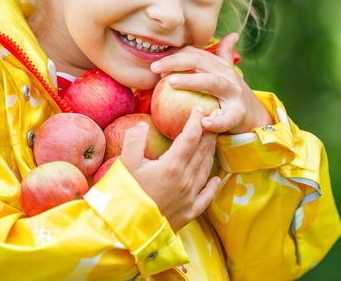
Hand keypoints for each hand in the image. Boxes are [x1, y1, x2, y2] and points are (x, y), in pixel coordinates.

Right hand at [120, 107, 219, 231]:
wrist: (127, 231)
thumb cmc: (125, 195)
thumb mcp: (125, 164)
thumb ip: (134, 140)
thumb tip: (144, 124)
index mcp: (172, 165)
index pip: (190, 137)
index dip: (196, 121)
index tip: (200, 109)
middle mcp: (186, 180)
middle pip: (202, 152)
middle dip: (208, 134)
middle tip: (213, 120)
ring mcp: (189, 197)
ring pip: (205, 170)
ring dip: (210, 153)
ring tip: (213, 142)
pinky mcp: (188, 213)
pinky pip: (206, 196)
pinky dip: (212, 185)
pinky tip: (216, 179)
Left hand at [150, 33, 271, 134]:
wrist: (255, 115)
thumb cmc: (232, 94)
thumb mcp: (227, 73)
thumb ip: (224, 54)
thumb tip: (232, 35)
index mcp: (220, 67)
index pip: (195, 54)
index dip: (175, 55)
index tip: (156, 64)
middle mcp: (227, 76)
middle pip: (200, 62)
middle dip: (176, 62)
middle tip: (154, 68)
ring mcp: (234, 93)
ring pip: (212, 83)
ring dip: (191, 81)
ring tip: (171, 83)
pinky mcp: (239, 113)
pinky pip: (227, 117)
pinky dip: (217, 120)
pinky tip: (203, 122)